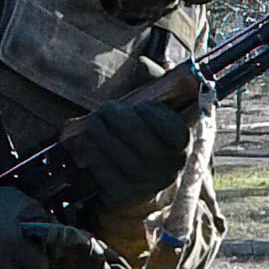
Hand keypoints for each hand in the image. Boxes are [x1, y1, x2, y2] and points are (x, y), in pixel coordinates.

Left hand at [58, 89, 200, 212]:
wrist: (143, 197)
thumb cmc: (148, 150)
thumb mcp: (160, 130)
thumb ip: (158, 105)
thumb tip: (162, 70)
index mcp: (181, 146)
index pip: (164, 121)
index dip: (145, 110)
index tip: (137, 109)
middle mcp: (166, 166)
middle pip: (132, 129)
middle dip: (113, 114)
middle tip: (104, 110)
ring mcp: (144, 182)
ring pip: (111, 144)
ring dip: (96, 129)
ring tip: (93, 124)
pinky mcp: (122, 195)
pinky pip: (98, 163)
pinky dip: (88, 149)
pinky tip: (87, 144)